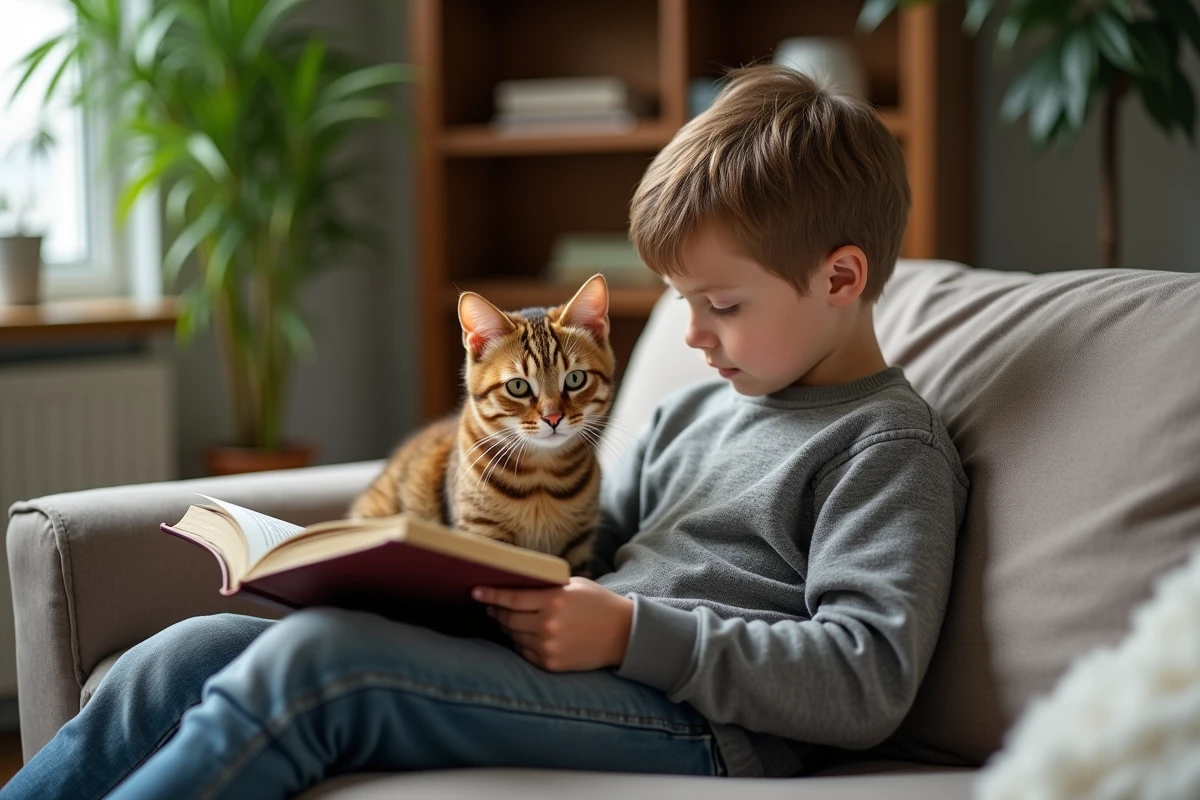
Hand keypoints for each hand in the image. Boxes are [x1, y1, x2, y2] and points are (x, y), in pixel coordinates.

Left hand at [472, 577, 633, 671]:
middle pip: (509, 619)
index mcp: (554, 601)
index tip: (475, 592)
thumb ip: (545, 587)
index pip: (512, 598)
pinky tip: (524, 636)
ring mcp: (549, 646)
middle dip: (496, 612)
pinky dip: (520, 643)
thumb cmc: (597, 603)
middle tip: (490, 607)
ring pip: (514, 636)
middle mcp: (548, 625)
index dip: (491, 595)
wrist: (623, 634)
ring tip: (507, 620)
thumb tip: (515, 588)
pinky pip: (524, 653)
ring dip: (507, 628)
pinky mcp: (551, 663)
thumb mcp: (573, 586)